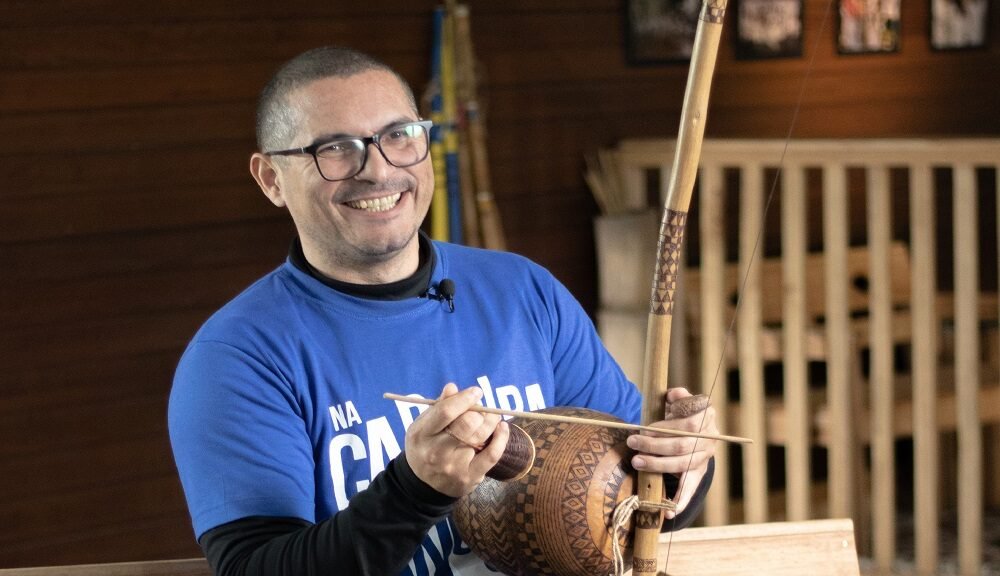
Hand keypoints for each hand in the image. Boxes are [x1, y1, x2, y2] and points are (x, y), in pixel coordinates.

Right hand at [404, 383, 509, 496]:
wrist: (423, 485)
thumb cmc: (425, 447)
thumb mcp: (423, 426)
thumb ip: (439, 406)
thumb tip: (453, 387)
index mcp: (422, 434)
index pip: (446, 412)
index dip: (465, 399)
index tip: (477, 392)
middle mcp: (436, 452)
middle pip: (466, 424)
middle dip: (479, 412)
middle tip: (481, 409)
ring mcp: (454, 466)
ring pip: (480, 437)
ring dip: (491, 421)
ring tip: (492, 416)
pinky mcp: (470, 477)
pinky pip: (492, 455)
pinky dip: (501, 438)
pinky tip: (502, 428)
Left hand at [626, 387, 716, 518]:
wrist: (692, 431)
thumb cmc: (679, 413)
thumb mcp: (679, 401)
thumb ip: (678, 396)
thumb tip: (672, 394)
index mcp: (707, 417)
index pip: (688, 424)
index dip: (666, 428)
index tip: (645, 429)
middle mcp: (710, 439)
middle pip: (682, 446)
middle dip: (655, 445)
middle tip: (633, 443)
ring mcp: (704, 459)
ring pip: (682, 465)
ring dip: (657, 465)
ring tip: (637, 462)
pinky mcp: (698, 474)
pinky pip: (690, 489)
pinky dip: (680, 502)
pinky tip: (669, 514)